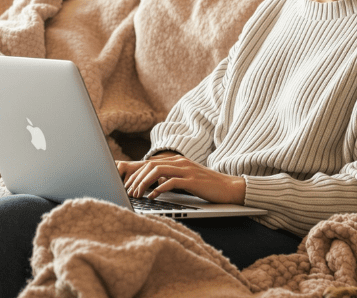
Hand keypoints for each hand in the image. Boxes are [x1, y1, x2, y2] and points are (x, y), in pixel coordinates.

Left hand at [116, 154, 245, 204]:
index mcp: (178, 161)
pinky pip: (171, 182)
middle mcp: (180, 162)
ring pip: (157, 171)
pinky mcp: (192, 180)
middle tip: (128, 192)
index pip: (150, 163)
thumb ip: (172, 177)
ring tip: (137, 194)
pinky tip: (152, 197)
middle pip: (150, 165)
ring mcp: (187, 170)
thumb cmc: (207, 185)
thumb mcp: (186, 178)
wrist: (229, 187)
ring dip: (144, 183)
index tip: (127, 186)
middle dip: (136, 178)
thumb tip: (154, 182)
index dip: (136, 174)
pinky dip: (159, 188)